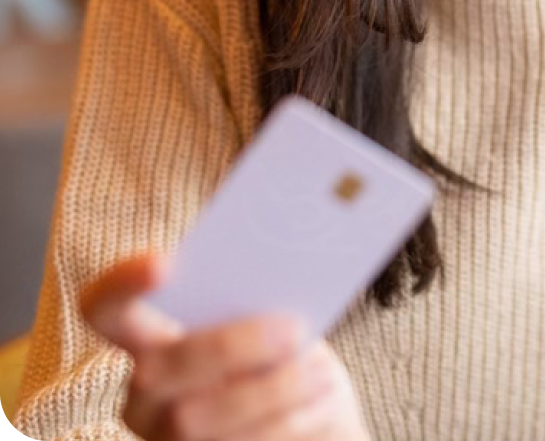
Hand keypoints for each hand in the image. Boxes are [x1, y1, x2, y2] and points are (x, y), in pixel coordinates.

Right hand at [81, 252, 371, 440]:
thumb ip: (263, 290)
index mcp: (151, 341)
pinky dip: (284, 426)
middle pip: (160, 369)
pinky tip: (320, 403)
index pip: (105, 308)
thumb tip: (285, 241)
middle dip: (229, 347)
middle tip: (294, 329)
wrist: (312, 420)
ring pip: (192, 422)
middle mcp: (144, 397)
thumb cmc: (287, 357)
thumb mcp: (277, 318)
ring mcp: (163, 440)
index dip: (120, 284)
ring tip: (320, 374)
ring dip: (268, 392)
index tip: (166, 262)